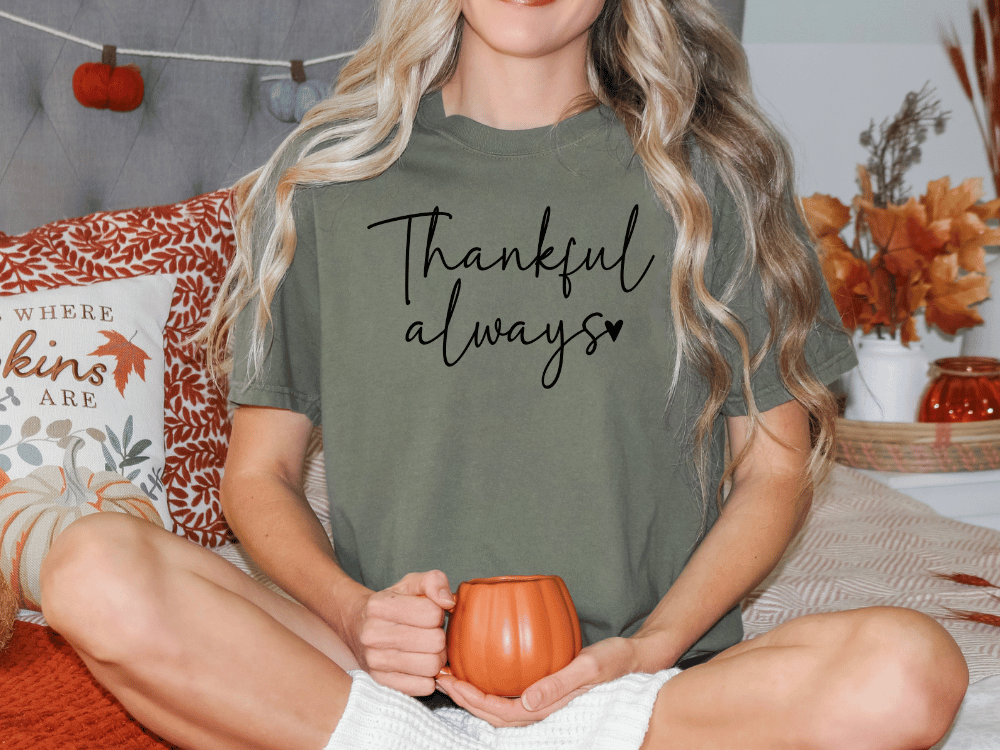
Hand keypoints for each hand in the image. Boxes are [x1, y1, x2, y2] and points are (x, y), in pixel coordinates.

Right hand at [342, 570, 454, 695]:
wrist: (357, 625)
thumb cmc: (392, 604)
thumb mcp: (411, 583)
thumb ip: (434, 581)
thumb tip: (449, 602)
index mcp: (380, 606)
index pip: (431, 613)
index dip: (438, 613)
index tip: (430, 614)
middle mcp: (373, 634)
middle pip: (435, 642)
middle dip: (439, 636)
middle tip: (430, 634)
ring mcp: (375, 661)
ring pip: (431, 666)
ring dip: (436, 658)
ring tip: (427, 649)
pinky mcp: (381, 683)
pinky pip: (423, 687)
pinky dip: (428, 677)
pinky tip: (420, 665)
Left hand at [436, 636, 643, 726]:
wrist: (633, 657)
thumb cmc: (614, 661)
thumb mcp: (588, 668)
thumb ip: (559, 685)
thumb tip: (527, 700)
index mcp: (549, 708)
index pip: (501, 713)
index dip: (473, 701)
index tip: (452, 681)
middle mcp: (542, 708)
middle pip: (494, 713)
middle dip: (464, 698)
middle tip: (440, 676)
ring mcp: (542, 699)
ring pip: (499, 705)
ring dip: (473, 693)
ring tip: (451, 674)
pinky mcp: (544, 687)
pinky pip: (509, 691)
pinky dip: (489, 683)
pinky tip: (478, 665)